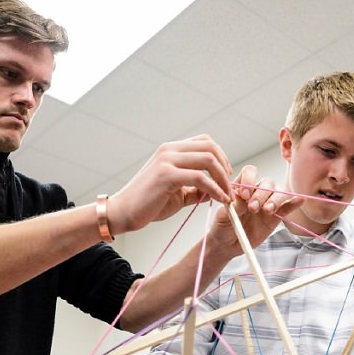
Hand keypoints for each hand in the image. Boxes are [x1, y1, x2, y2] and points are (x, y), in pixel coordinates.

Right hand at [108, 135, 233, 233]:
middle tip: (230, 187)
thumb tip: (216, 190)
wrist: (123, 212)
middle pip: (211, 148)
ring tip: (227, 196)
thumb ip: (196, 189)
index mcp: (171, 149)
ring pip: (208, 160)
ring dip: (223, 179)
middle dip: (226, 168)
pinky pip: (200, 179)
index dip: (221, 157)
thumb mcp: (177, 192)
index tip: (226, 176)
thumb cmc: (149, 203)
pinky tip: (220, 200)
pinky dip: (215, 189)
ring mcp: (167, 160)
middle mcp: (169, 150)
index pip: (205, 142)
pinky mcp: (166, 175)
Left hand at [208, 165, 302, 255]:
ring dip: (275, 199)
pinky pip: (287, 207)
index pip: (250, 172)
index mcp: (242, 186)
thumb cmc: (222, 226)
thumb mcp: (223, 215)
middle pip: (267, 182)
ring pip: (279, 192)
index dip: (249, 180)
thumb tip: (243, 198)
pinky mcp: (276, 216)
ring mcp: (268, 203)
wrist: (227, 244)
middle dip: (261, 194)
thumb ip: (234, 206)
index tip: (243, 195)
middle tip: (253, 208)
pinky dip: (294, 203)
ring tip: (268, 211)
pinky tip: (300, 200)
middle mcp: (257, 191)